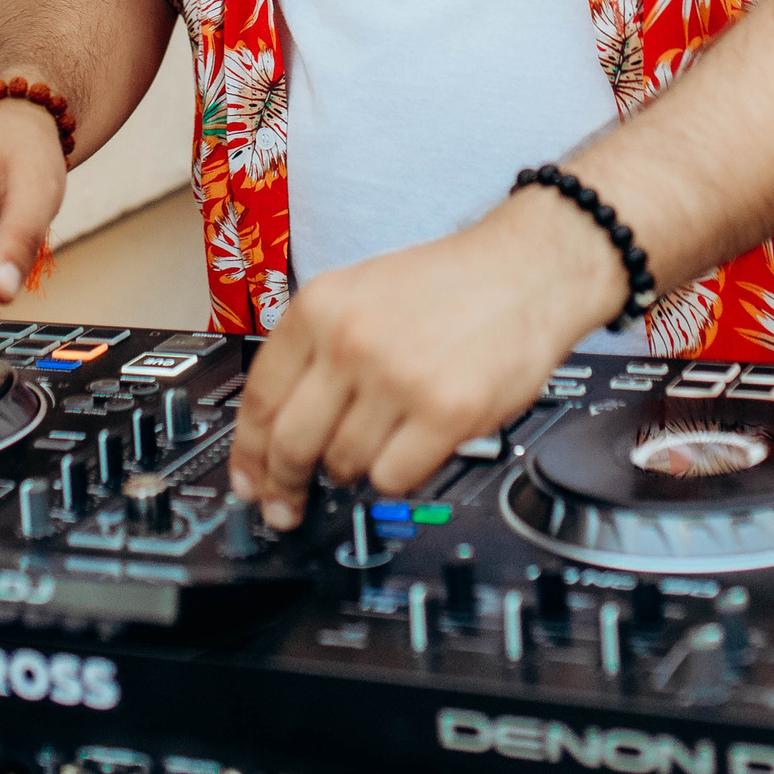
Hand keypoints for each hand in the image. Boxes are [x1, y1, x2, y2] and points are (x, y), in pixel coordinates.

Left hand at [226, 190, 622, 529]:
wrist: (526, 269)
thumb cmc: (449, 284)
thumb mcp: (360, 293)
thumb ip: (316, 351)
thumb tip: (276, 429)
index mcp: (321, 306)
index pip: (260, 397)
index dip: (248, 452)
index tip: (247, 480)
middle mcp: (351, 340)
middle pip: (291, 443)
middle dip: (284, 484)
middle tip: (287, 504)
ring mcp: (396, 378)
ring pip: (343, 465)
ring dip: (356, 468)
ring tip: (381, 441)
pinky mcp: (444, 412)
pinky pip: (393, 478)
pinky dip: (399, 474)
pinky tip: (412, 447)